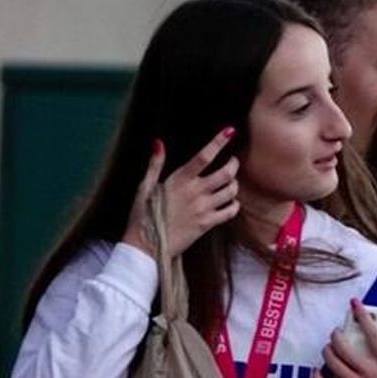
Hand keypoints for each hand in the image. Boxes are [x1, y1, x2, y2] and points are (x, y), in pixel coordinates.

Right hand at [122, 127, 241, 258]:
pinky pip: (231, 211)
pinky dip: (234, 205)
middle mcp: (195, 192)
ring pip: (231, 191)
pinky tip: (229, 203)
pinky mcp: (207, 224)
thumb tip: (158, 142)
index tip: (230, 131)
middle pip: (226, 173)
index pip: (204, 156)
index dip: (218, 142)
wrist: (146, 246)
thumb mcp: (144, 187)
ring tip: (229, 184)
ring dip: (234, 185)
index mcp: (179, 180)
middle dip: (233, 164)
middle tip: (232, 162)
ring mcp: (203, 209)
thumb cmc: (142, 215)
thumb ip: (155, 164)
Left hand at [314, 299, 376, 377]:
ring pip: (333, 363)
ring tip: (329, 349)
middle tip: (337, 332)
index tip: (356, 305)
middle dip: (337, 335)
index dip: (362, 315)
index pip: (372, 333)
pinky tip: (318, 373)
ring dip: (327, 352)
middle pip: (344, 346)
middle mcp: (371, 373)